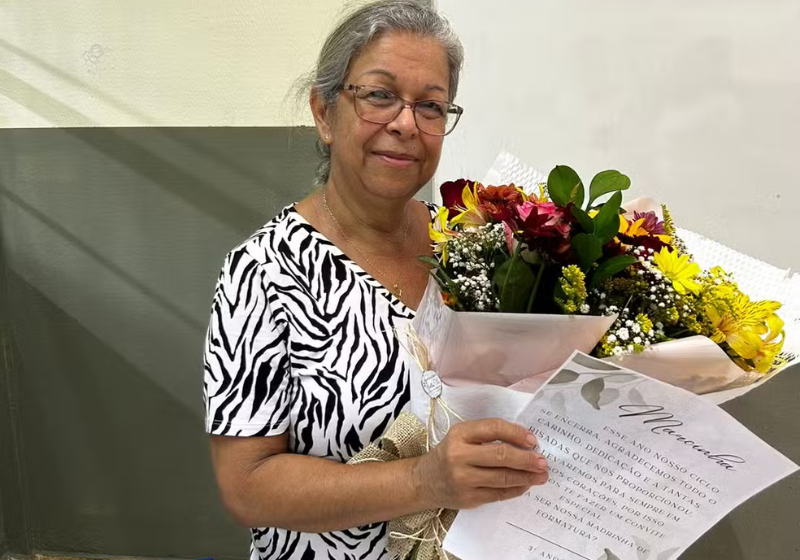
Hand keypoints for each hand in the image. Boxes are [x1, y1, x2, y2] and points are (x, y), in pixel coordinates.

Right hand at [410, 418, 547, 509]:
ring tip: (541, 475)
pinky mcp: (469, 498)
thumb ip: (488, 436)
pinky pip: (499, 494)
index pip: (493, 428)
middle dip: (526, 459)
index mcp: (459, 434)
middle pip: (501, 455)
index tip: (533, 440)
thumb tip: (525, 443)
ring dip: (527, 477)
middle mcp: (459, 456)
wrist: (425, 481)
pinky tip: (526, 485)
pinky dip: (516, 489)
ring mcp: (464, 480)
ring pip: (503, 478)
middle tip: (543, 461)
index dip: (516, 433)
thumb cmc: (450, 454)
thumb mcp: (462, 437)